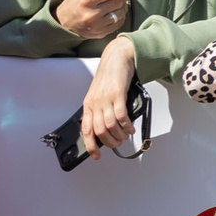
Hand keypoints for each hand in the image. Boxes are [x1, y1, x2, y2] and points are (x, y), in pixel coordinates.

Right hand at [54, 0, 140, 39]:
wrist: (62, 23)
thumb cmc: (75, 4)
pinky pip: (119, 23)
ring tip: (111, 6)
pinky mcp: (100, 33)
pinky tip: (111, 14)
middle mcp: (92, 13)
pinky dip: (119, 17)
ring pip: (121, 13)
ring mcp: (97, 25)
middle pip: (120, 1)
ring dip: (120, 7)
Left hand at [79, 38, 140, 156]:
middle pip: (99, 131)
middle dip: (110, 142)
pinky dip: (126, 126)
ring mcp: (105, 99)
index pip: (85, 130)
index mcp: (88, 105)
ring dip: (120, 135)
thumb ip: (101, 111)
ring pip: (110, 125)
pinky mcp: (117, 94)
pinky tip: (130, 129)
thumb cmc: (109, 78)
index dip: (90, 145)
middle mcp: (95, 103)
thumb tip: (107, 129)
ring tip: (126, 136)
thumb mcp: (100, 96)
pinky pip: (121, 115)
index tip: (96, 156)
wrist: (116, 58)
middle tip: (118, 143)